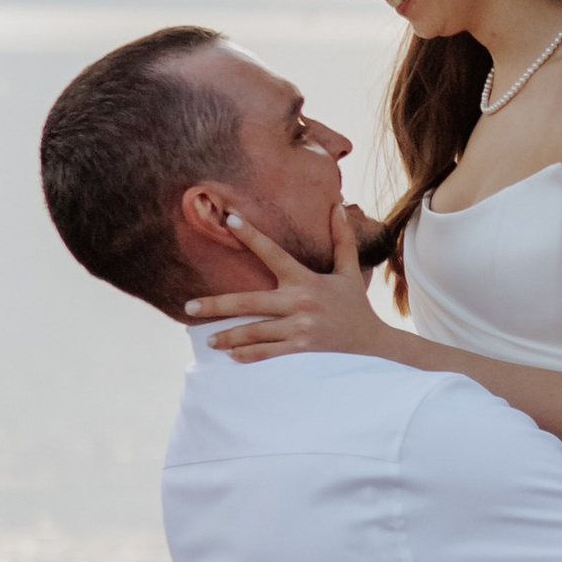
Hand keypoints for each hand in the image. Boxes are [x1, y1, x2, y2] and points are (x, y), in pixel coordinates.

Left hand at [186, 189, 393, 361]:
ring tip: (207, 339)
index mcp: (306, 280)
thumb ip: (342, 239)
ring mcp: (299, 328)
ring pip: (255, 332)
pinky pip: (269, 352)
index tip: (229, 219)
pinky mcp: (302, 349)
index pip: (273, 253)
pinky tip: (232, 355)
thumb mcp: (349, 271)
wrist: (372, 342)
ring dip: (228, 336)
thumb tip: (338, 206)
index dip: (251, 235)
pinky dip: (249, 355)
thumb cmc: (355, 304)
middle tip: (189, 306)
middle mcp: (299, 303)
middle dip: (217, 305)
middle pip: (249, 302)